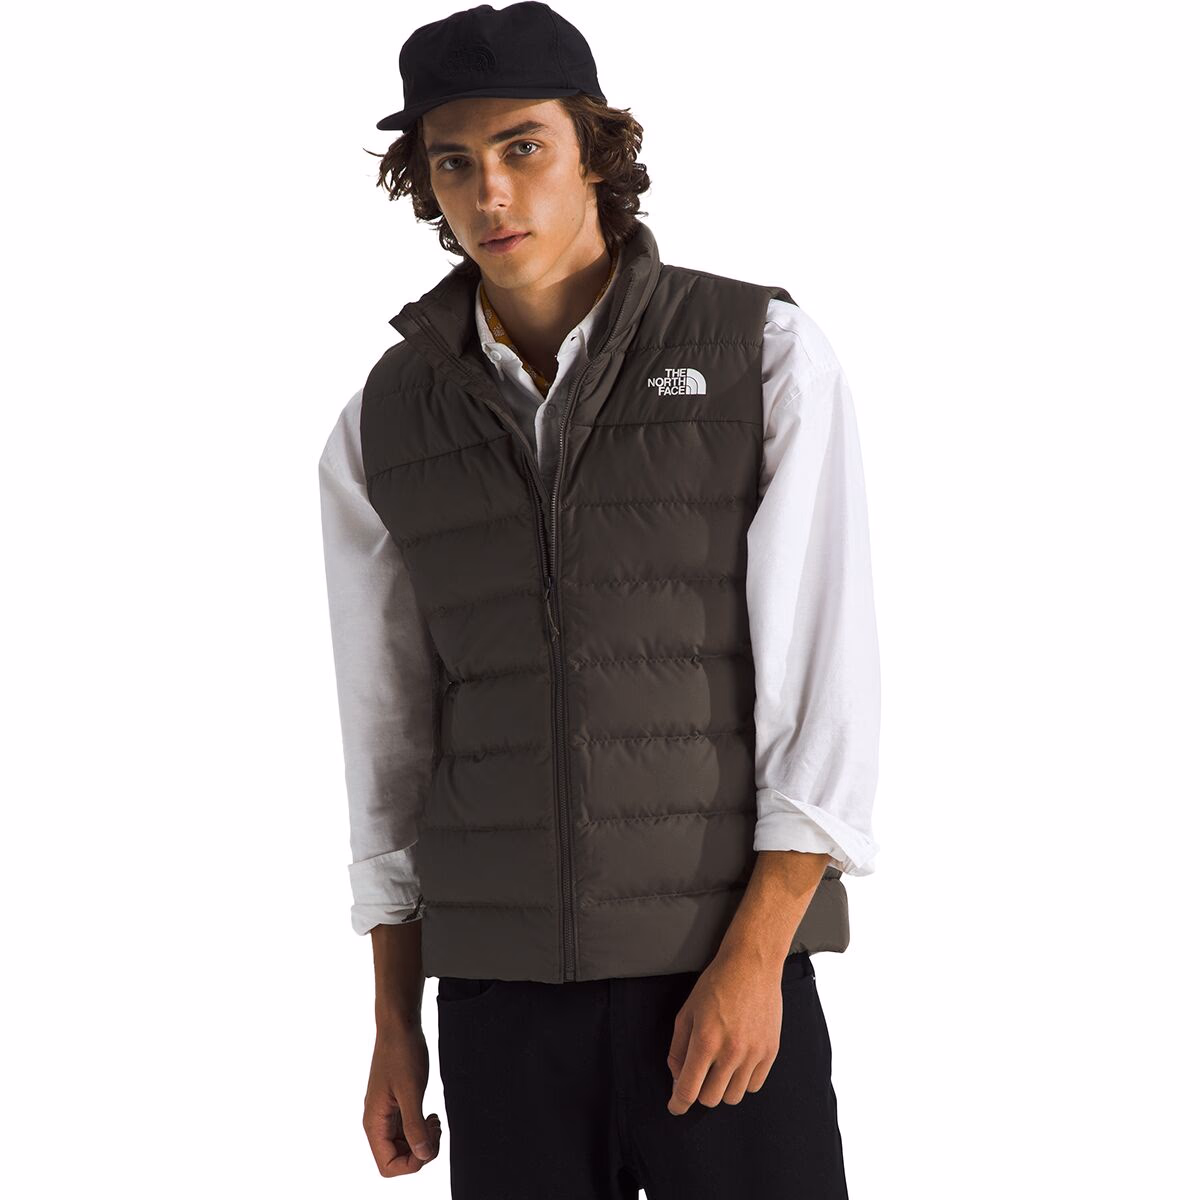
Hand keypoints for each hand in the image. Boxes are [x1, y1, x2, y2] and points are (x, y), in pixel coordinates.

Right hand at [363, 1021, 442, 1174]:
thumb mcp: (411, 1090)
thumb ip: (414, 1125)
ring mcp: (386, 1114)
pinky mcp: (396, 1105)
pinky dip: (421, 1129)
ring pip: (403, 1146)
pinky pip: (407, 1130)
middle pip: (397, 1159)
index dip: (411, 1164)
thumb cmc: (402, 1053)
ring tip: (435, 1121)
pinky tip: (432, 1116)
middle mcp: (377, 1122)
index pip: (388, 1166)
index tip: (428, 1141)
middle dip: (420, 1152)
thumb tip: (423, 1155)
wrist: (400, 1025)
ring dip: (422, 1140)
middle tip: (436, 1128)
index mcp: (374, 1122)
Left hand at [665, 949, 782, 1114]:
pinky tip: (738, 1062)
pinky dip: (743, 1081)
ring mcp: (753, 1054)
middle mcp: (731, 1052)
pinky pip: (754, 1085)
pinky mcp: (770, 1052)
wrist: (752, 965)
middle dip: (699, 1092)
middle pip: (711, 1099)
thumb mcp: (687, 1012)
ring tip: (720, 1066)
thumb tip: (677, 1076)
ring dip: (722, 1087)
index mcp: (705, 1041)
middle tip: (699, 1075)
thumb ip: (678, 1048)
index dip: (678, 1103)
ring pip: (733, 1096)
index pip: (689, 1089)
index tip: (675, 1106)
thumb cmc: (716, 985)